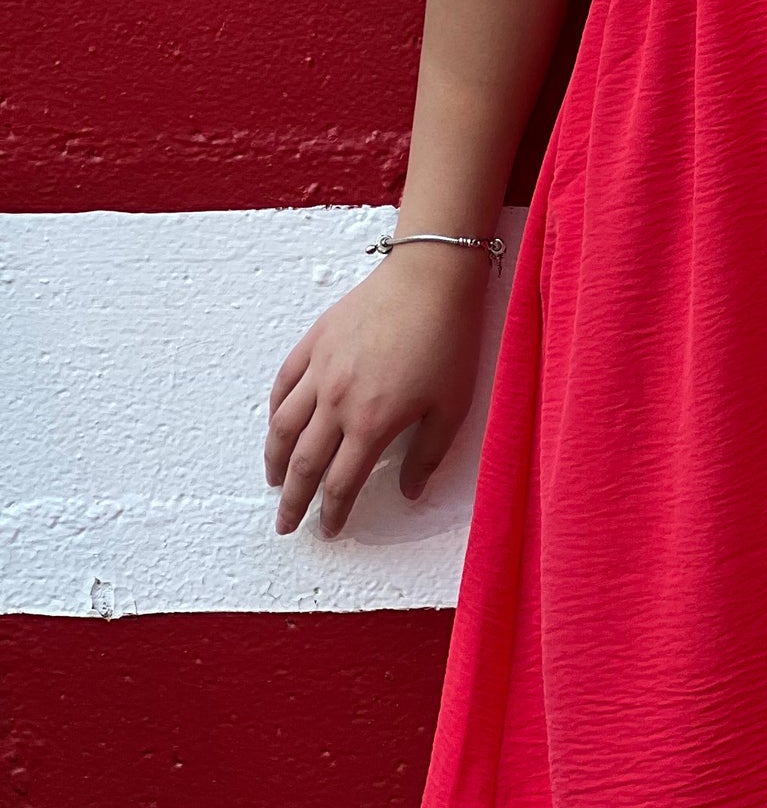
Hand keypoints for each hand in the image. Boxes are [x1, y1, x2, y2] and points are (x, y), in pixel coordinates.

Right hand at [264, 244, 491, 535]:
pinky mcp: (315, 341)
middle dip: (292, 500)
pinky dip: (276, 408)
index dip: (332, 512)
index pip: (341, 483)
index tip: (328, 530)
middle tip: (285, 524)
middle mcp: (336, 401)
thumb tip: (409, 492)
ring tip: (274, 480)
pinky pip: (284, 382)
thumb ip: (428, 455)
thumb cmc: (448, 340)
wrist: (430, 278)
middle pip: (303, 463)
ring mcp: (321, 370)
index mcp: (371, 423)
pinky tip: (277, 422)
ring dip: (274, 459)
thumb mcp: (452, 406)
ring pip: (283, 426)